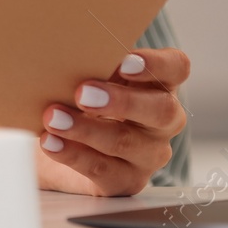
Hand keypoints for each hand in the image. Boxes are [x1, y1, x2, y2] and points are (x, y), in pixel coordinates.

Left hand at [35, 47, 189, 195]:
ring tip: (53, 117)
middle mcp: (162, 121)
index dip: (157, 64)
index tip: (125, 61)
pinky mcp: (126, 181)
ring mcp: (148, 154)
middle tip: (83, 92)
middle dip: (121, 101)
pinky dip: (73, 154)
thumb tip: (63, 47)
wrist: (58, 144)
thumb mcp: (87, 76)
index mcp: (159, 84)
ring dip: (85, 128)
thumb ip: (89, 63)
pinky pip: (103, 169)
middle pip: (161, 110)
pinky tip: (51, 141)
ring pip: (126, 141)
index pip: (176, 68)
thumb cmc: (79, 98)